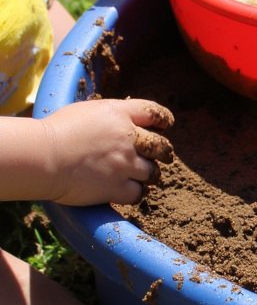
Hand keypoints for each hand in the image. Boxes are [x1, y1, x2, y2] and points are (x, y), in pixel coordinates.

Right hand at [41, 98, 174, 204]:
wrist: (43, 156)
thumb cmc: (55, 132)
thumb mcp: (85, 112)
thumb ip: (108, 116)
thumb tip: (117, 122)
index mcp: (119, 114)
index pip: (154, 112)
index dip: (163, 120)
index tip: (165, 126)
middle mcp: (128, 138)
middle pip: (161, 146)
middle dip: (163, 152)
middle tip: (161, 157)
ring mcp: (125, 164)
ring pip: (152, 172)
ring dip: (147, 175)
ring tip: (138, 177)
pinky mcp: (117, 187)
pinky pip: (138, 193)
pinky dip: (136, 193)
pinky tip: (127, 192)